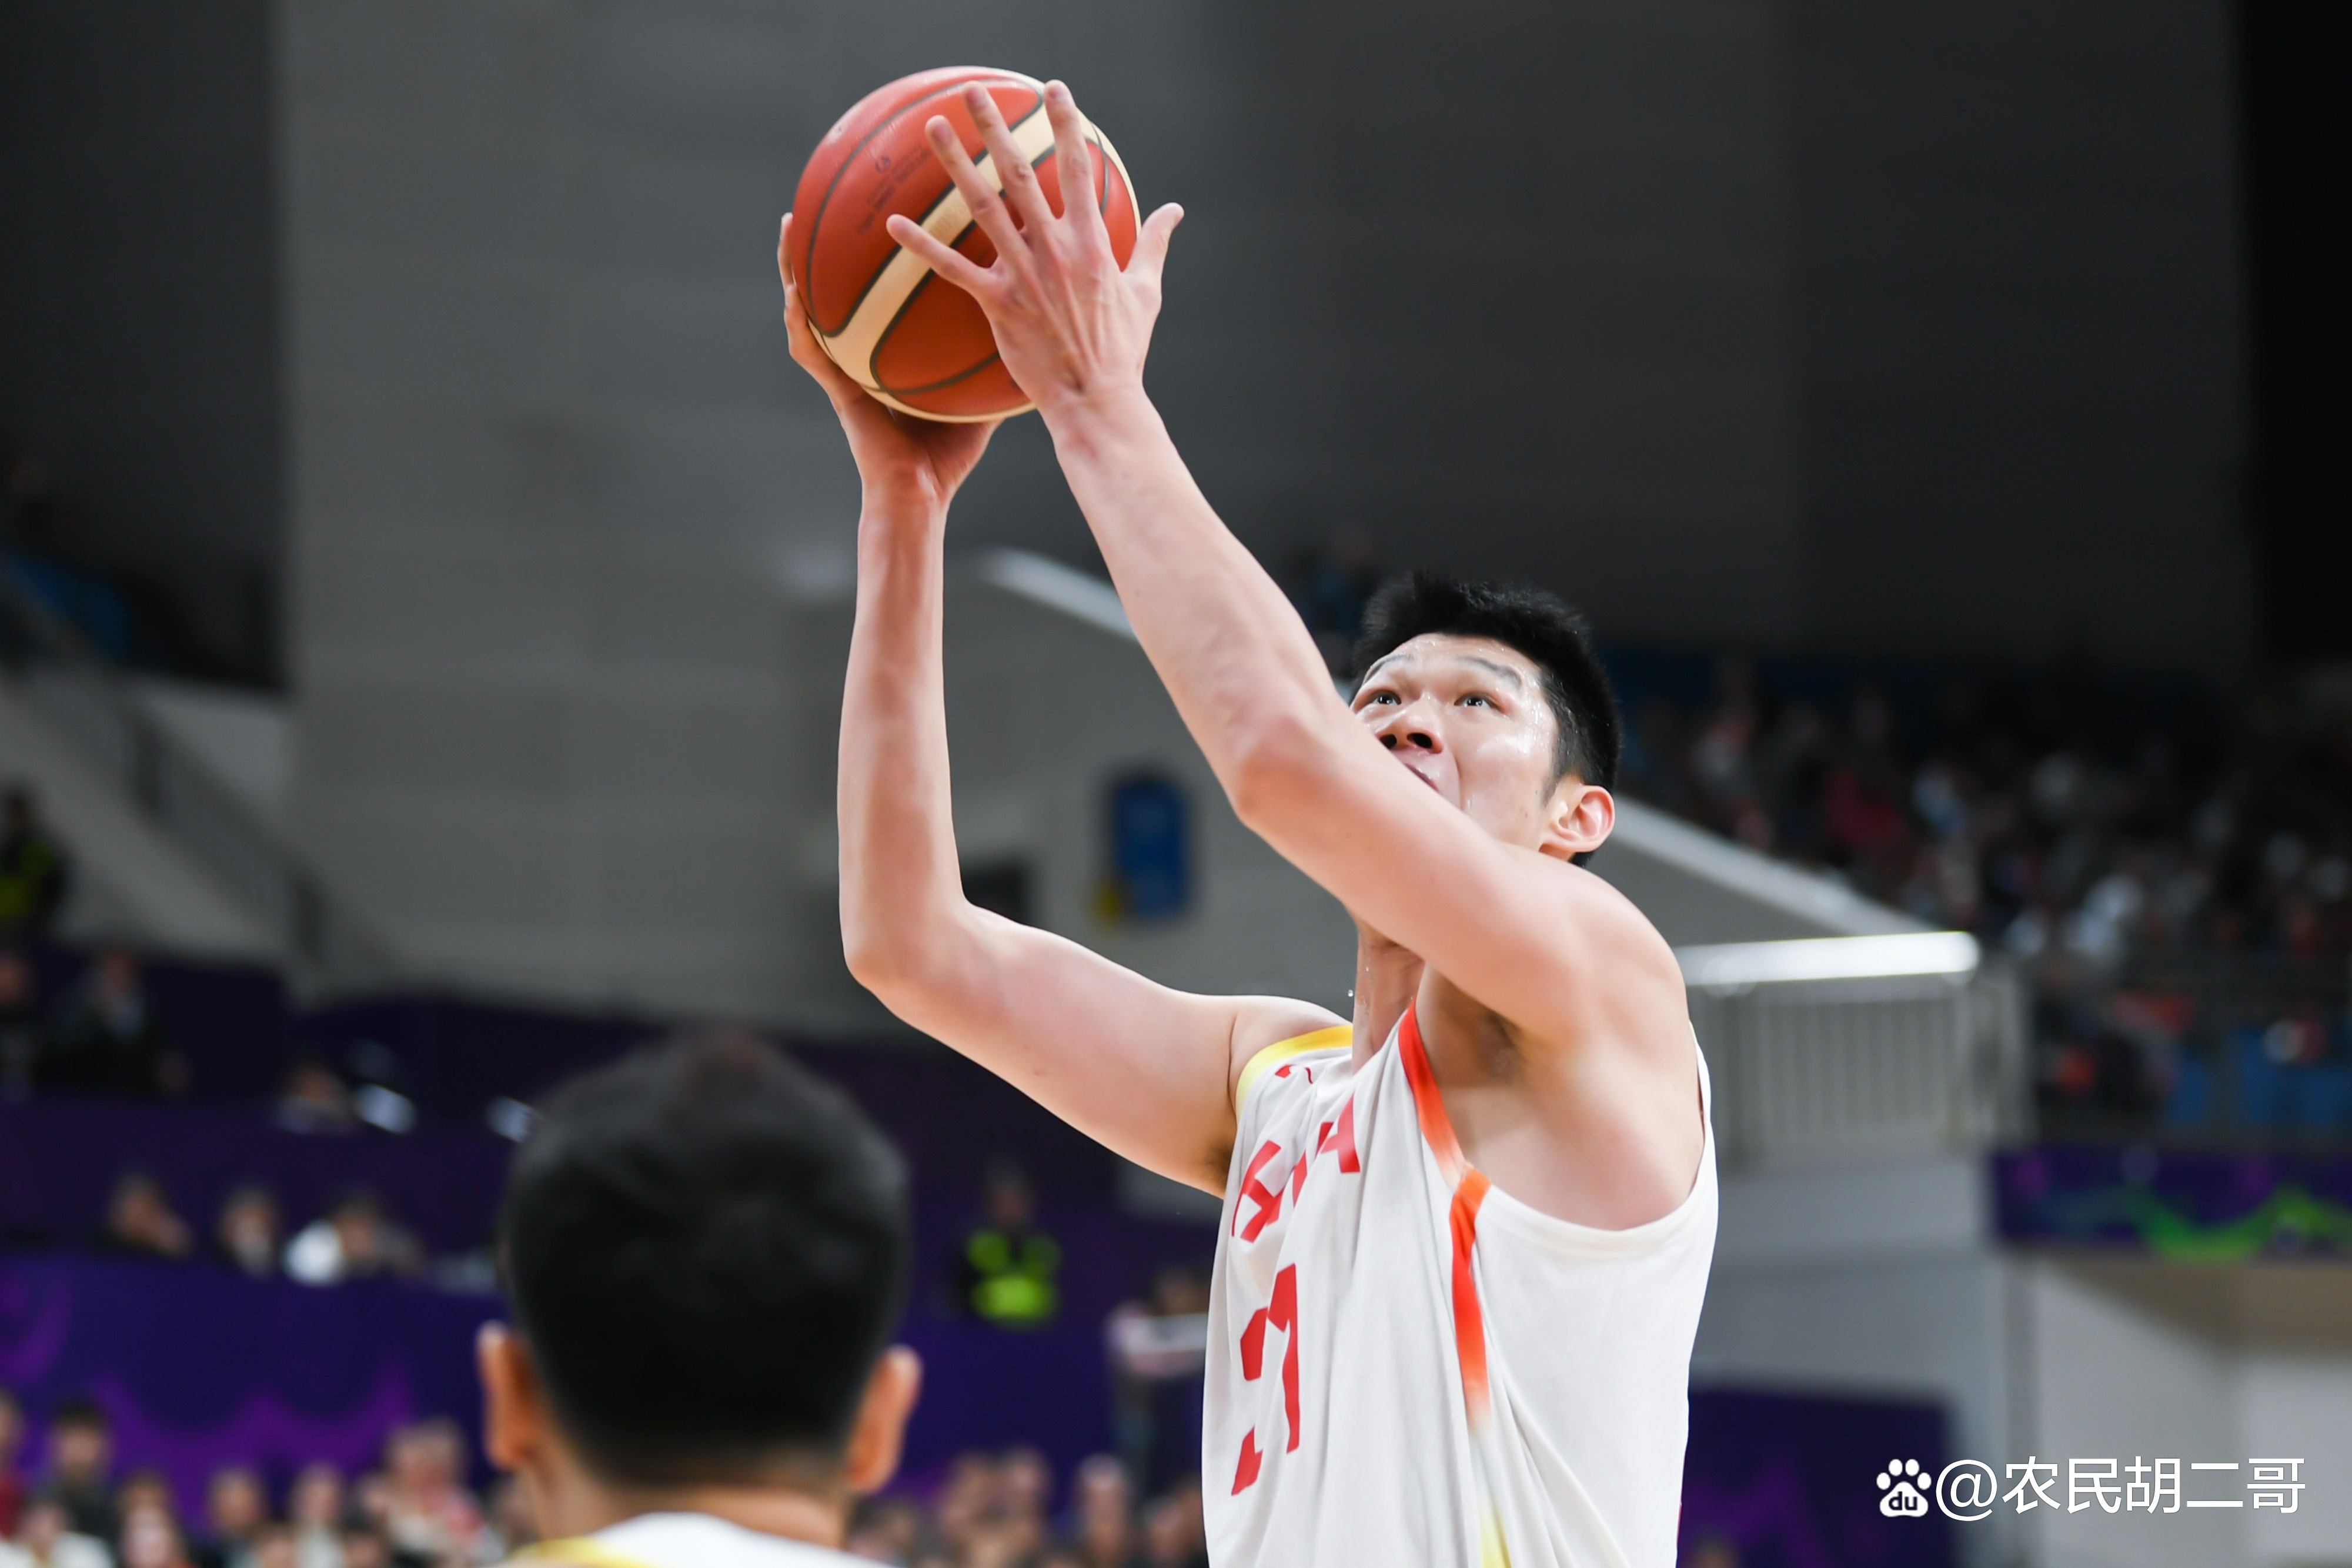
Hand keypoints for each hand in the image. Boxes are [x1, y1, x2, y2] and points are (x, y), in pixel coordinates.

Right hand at [778, 213, 999, 514]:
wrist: (922, 496)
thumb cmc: (949, 452)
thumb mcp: (980, 392)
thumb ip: (999, 352)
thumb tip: (1039, 319)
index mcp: (892, 345)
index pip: (883, 288)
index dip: (883, 250)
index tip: (885, 204)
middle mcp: (862, 349)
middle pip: (843, 283)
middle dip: (832, 241)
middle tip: (827, 192)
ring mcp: (843, 368)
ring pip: (811, 306)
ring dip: (793, 268)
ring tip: (786, 226)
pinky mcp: (835, 390)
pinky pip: (808, 349)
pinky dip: (797, 322)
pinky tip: (791, 293)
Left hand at [884, 81, 1182, 420]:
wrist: (1096, 400)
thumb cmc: (1122, 350)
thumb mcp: (1146, 292)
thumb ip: (1155, 244)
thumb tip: (1174, 209)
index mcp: (1093, 242)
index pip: (1078, 169)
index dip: (1066, 125)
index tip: (1052, 90)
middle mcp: (1056, 250)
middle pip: (1021, 174)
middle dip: (996, 127)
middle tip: (973, 91)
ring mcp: (1025, 276)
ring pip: (983, 208)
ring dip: (955, 164)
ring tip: (932, 127)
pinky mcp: (999, 305)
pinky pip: (953, 269)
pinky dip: (923, 245)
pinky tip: (895, 222)